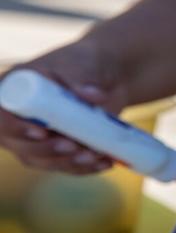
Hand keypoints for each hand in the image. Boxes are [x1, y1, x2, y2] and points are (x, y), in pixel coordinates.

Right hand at [0, 38, 126, 173]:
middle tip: (72, 146)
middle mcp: (18, 117)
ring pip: (41, 159)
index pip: (1, 115)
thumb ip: (82, 79)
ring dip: (67, 162)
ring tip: (94, 156)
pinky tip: (103, 162)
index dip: (16, 128)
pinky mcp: (57, 149)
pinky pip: (64, 165)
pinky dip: (84, 167)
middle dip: (46, 150)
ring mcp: (36, 136)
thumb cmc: (85, 64)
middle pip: (18, 144)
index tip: (41, 132)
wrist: (107, 77)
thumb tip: (93, 96)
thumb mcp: (82, 65)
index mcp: (11, 90)